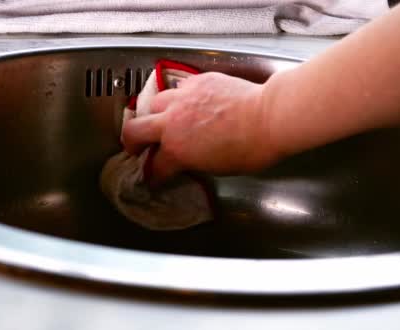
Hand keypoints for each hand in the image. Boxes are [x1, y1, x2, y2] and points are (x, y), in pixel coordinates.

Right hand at [122, 72, 280, 183]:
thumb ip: (194, 161)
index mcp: (177, 151)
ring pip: (153, 103)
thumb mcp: (218, 167)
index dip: (152, 175)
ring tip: (162, 119)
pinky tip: (188, 102)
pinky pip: (178, 88)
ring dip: (154, 115)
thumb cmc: (251, 149)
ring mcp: (182, 98)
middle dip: (131, 142)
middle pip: (134, 130)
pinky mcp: (197, 81)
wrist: (269, 117)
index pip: (154, 167)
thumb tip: (190, 159)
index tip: (153, 177)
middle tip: (136, 146)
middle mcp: (172, 123)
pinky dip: (178, 98)